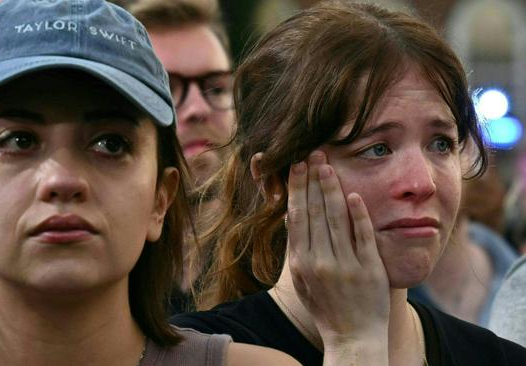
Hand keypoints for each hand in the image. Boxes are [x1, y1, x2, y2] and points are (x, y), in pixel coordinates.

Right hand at [286, 151, 389, 362]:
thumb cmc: (326, 308)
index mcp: (302, 263)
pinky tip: (355, 195)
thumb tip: (292, 218)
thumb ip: (299, 251)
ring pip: (336, 219)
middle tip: (311, 154)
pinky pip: (362, 236)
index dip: (297, 190)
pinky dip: (359, 215)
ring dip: (332, 189)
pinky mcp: (369, 269)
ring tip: (328, 165)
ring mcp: (345, 265)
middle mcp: (320, 262)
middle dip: (312, 180)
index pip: (297, 217)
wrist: (353, 338)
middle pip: (315, 212)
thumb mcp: (304, 282)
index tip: (296, 167)